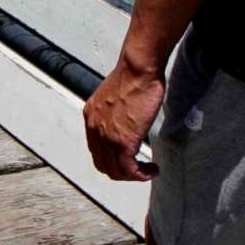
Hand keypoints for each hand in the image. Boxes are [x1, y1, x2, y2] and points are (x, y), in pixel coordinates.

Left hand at [84, 55, 165, 181]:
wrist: (138, 69)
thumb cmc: (134, 76)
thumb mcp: (116, 96)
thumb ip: (115, 111)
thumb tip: (126, 121)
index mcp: (91, 117)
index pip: (96, 149)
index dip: (112, 159)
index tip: (128, 160)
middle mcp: (94, 128)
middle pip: (103, 164)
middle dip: (121, 172)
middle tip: (139, 170)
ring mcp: (107, 136)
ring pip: (115, 170)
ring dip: (133, 176)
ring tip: (148, 171)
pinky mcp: (123, 140)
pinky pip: (129, 169)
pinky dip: (141, 174)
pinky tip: (152, 169)